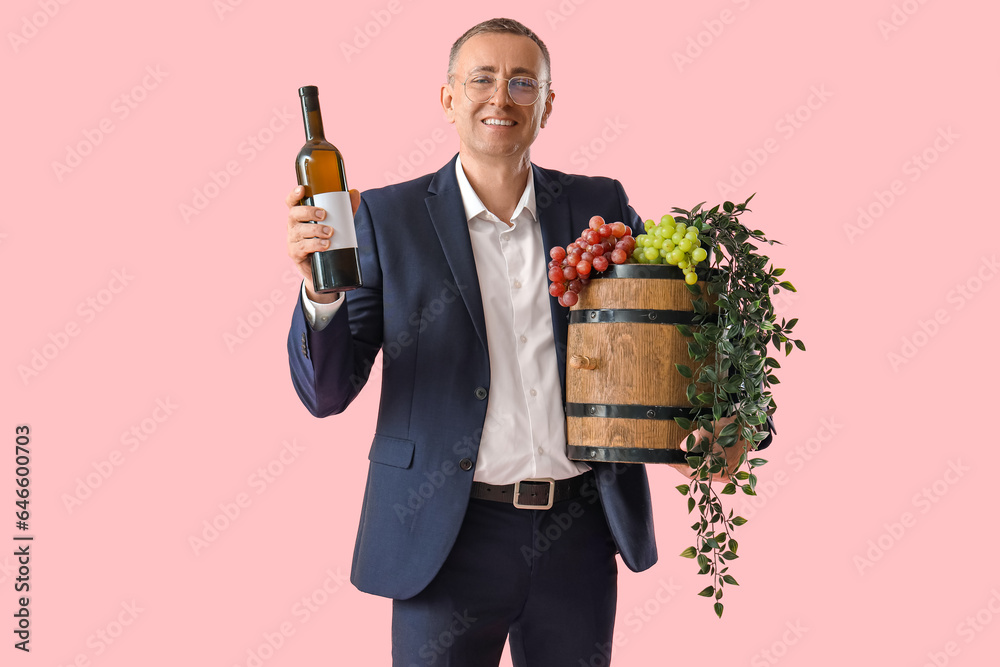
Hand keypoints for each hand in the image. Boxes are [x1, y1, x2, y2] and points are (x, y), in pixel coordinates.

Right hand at [286, 186, 360, 302]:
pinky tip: (325, 245)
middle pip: (294, 214)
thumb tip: (355, 192)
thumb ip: (346, 208)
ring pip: (299, 231)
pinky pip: (302, 247)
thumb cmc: (327, 238)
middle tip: (324, 215)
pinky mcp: (295, 253)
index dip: (294, 194)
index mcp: (300, 215)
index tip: (302, 190)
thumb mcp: (338, 223)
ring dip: (315, 230)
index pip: (292, 202)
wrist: (324, 267)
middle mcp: (293, 225)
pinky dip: (314, 245)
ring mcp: (292, 240)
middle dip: (308, 212)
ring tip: (329, 232)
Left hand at [670, 416, 751, 483]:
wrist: (746, 428)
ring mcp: (727, 475)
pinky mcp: (729, 472)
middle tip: (674, 461)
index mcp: (717, 468)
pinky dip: (704, 467)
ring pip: (705, 475)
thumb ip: (695, 439)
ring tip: (684, 459)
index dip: (679, 467)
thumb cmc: (727, 428)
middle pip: (698, 476)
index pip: (692, 473)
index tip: (670, 462)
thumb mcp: (709, 429)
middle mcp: (723, 475)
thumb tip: (682, 447)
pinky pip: (712, 473)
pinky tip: (697, 459)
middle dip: (685, 468)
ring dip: (694, 468)